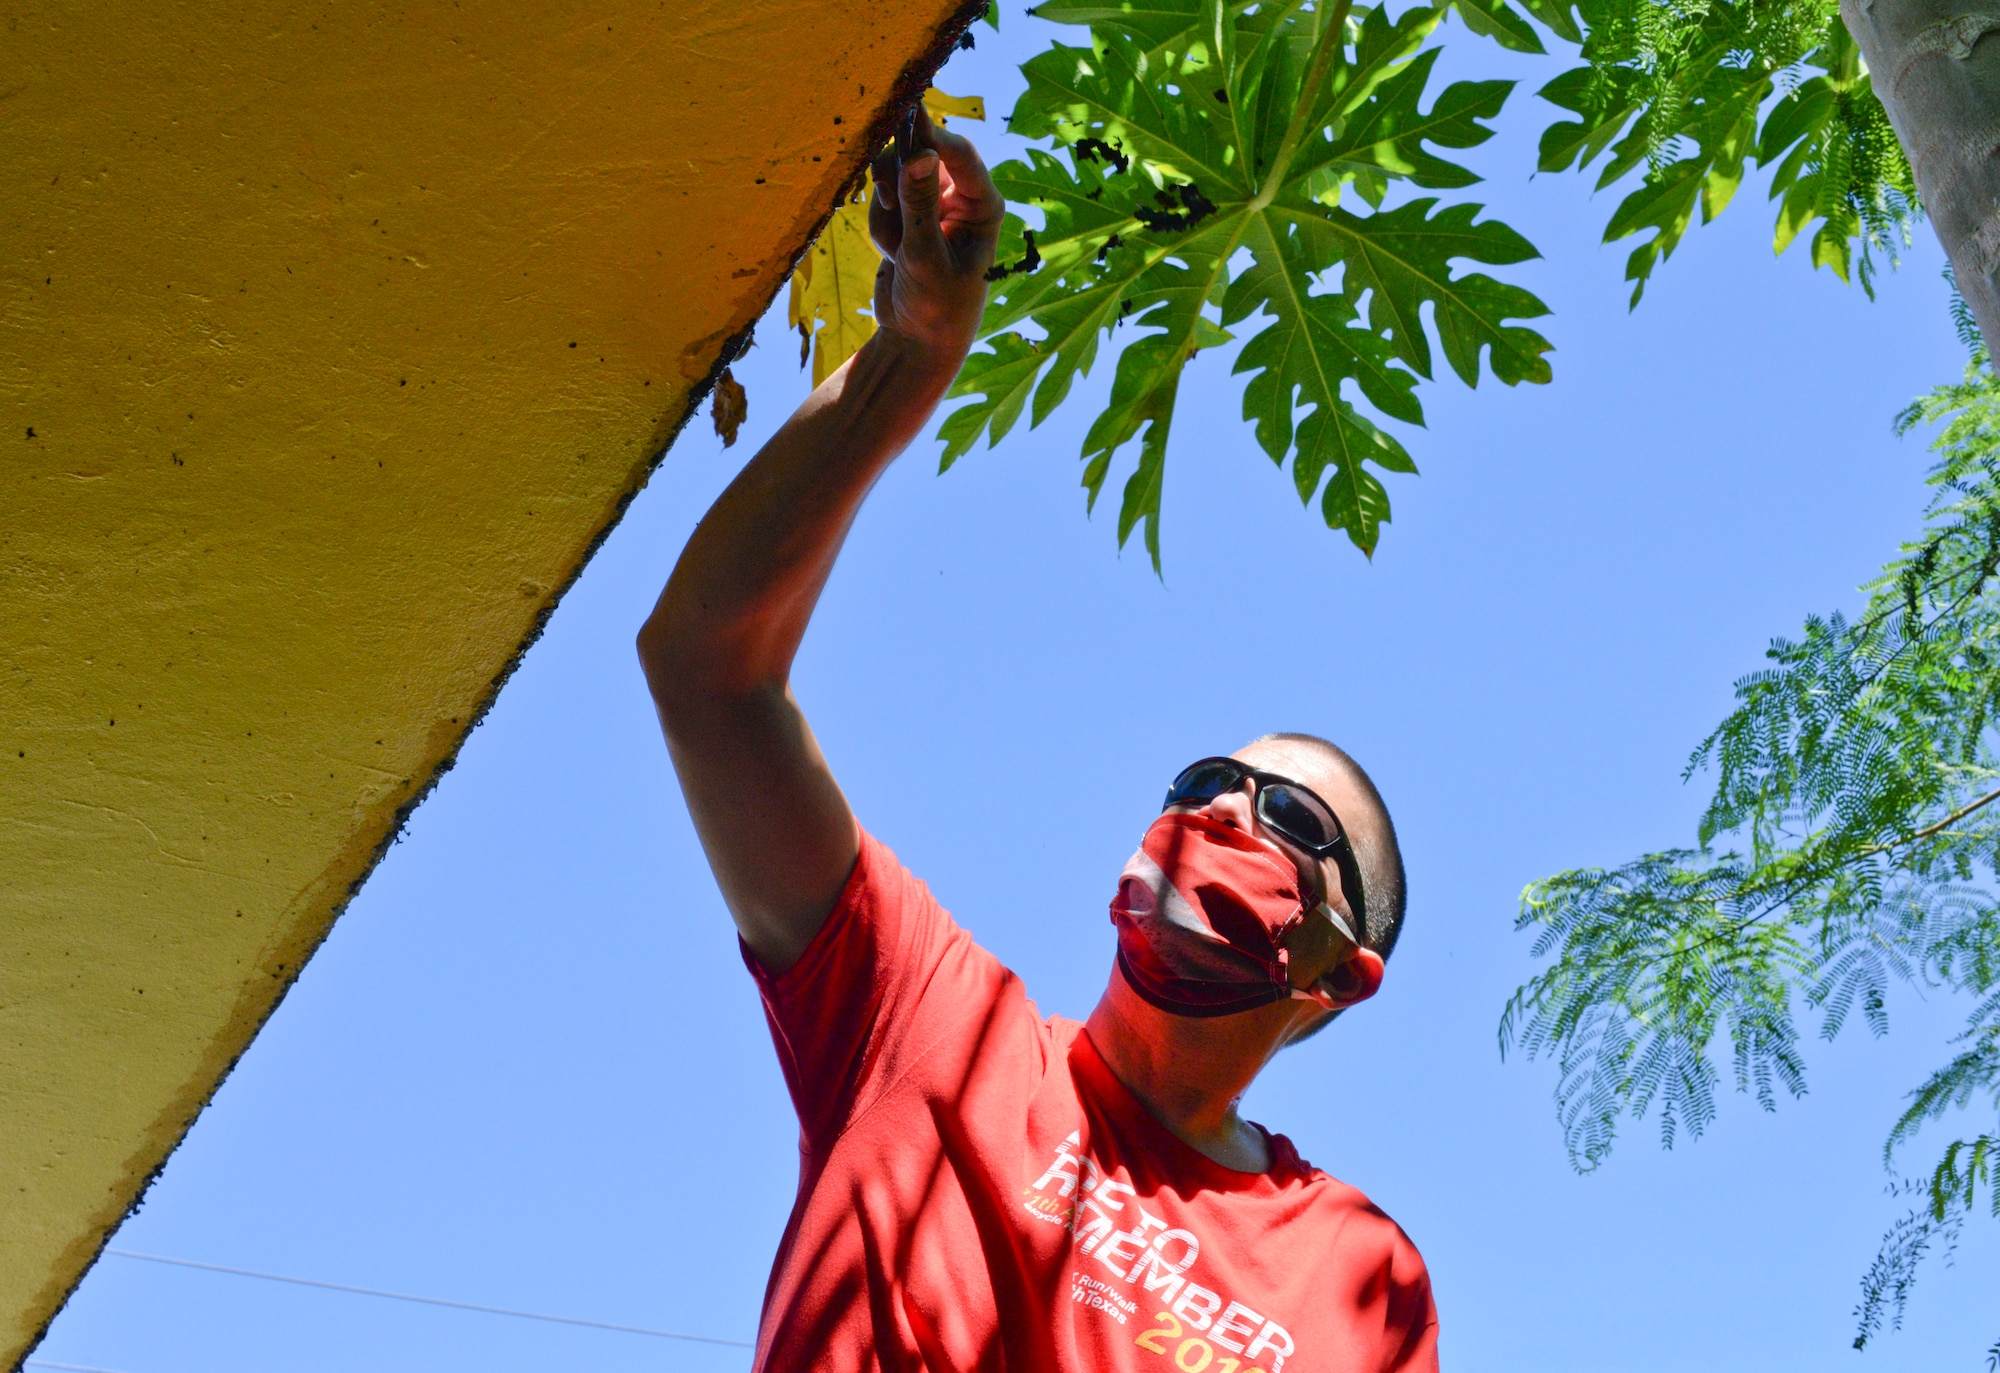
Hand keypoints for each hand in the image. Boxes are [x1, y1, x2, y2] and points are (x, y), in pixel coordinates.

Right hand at [868, 106, 1002, 368]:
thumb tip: (921, 154)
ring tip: (893, 245)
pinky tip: (891, 252)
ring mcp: (932, 204)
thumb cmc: (936, 308)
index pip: (959, 154)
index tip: (901, 124)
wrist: (915, 340)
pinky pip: (883, 197)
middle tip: (884, 192)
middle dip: (898, 172)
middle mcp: (960, 198)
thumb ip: (919, 206)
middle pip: (924, 151)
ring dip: (886, 206)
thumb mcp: (925, 259)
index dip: (930, 136)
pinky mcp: (908, 214)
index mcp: (983, 206)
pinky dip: (879, 223)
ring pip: (896, 173)